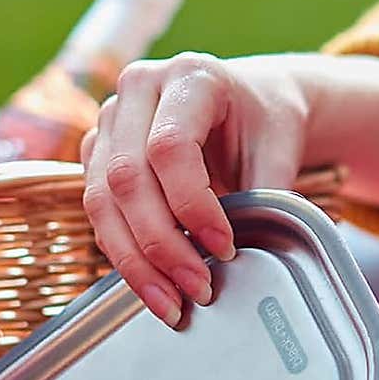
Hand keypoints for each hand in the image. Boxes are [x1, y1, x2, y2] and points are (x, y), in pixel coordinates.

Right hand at [81, 50, 378, 327]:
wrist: (248, 102)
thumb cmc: (266, 120)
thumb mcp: (281, 146)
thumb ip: (269, 192)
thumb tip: (251, 253)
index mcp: (189, 75)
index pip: (170, 146)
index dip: (192, 205)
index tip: (225, 247)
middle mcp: (138, 89)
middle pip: (127, 176)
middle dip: (162, 244)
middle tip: (198, 289)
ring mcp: (110, 120)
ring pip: (101, 200)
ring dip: (135, 261)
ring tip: (172, 304)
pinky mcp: (97, 153)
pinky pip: (98, 213)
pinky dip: (124, 255)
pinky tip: (154, 287)